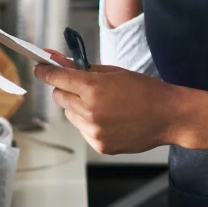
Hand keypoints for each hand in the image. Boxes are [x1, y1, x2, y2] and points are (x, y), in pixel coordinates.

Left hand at [34, 59, 181, 154]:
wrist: (168, 116)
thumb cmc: (145, 90)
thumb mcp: (114, 72)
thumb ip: (85, 68)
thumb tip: (60, 62)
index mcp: (93, 88)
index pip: (56, 78)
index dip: (45, 71)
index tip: (40, 68)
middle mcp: (90, 111)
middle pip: (59, 97)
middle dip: (66, 89)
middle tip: (81, 86)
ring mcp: (94, 131)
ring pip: (69, 114)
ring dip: (77, 107)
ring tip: (102, 104)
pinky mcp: (99, 145)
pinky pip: (83, 129)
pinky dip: (89, 122)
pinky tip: (109, 118)